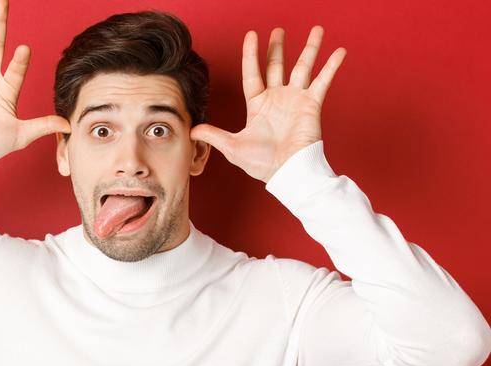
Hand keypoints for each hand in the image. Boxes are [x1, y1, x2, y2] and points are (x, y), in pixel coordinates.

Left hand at [191, 26, 345, 181]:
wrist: (286, 172)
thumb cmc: (261, 163)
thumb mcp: (232, 147)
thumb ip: (213, 135)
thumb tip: (191, 130)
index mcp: (258, 105)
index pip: (252, 74)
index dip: (251, 55)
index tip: (251, 35)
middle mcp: (277, 99)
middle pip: (276, 66)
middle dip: (277, 48)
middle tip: (278, 30)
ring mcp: (296, 99)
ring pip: (303, 67)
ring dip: (310, 48)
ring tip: (316, 29)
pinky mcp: (312, 104)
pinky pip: (323, 81)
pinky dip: (331, 66)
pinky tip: (339, 51)